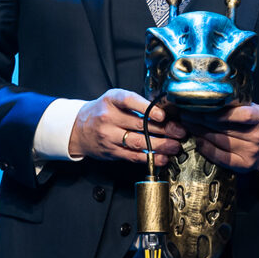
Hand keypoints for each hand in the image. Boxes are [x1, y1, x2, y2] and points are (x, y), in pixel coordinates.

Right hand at [69, 88, 187, 165]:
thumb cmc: (102, 111)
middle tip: (180, 132)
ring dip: (160, 146)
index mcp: (111, 100)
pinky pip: (133, 156)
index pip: (130, 101)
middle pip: (140, 124)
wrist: (78, 128)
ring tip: (175, 146)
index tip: (163, 115)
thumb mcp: (114, 99)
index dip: (148, 108)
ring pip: (138, 142)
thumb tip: (166, 111)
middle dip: (164, 129)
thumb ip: (136, 103)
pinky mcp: (111, 151)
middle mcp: (109, 118)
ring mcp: (109, 136)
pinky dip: (149, 158)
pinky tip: (162, 158)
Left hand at [186, 103, 258, 172]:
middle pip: (225, 128)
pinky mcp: (242, 165)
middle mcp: (256, 137)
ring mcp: (250, 152)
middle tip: (186, 112)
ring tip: (188, 124)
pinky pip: (221, 157)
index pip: (242, 115)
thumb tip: (210, 97)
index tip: (204, 107)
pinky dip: (207, 149)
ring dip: (200, 131)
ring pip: (220, 141)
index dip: (222, 113)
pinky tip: (198, 141)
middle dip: (202, 119)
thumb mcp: (255, 110)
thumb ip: (237, 106)